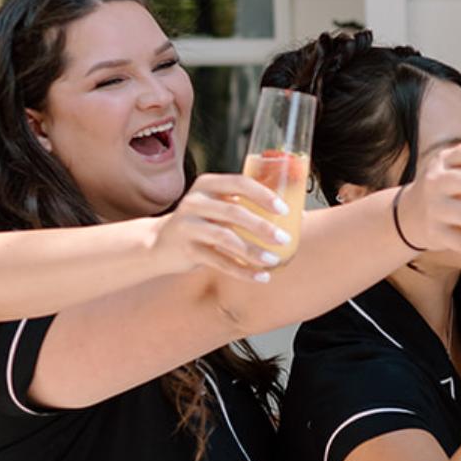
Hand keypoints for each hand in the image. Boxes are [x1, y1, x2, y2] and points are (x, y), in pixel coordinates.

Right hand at [154, 172, 291, 280]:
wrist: (160, 243)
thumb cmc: (203, 223)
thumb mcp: (219, 207)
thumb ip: (248, 207)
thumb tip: (299, 216)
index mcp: (208, 185)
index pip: (240, 183)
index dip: (264, 195)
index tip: (285, 210)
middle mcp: (195, 201)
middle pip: (234, 212)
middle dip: (262, 226)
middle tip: (284, 239)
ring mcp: (188, 225)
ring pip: (226, 238)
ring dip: (253, 251)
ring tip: (274, 260)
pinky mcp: (186, 249)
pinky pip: (218, 261)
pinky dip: (242, 270)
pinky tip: (261, 277)